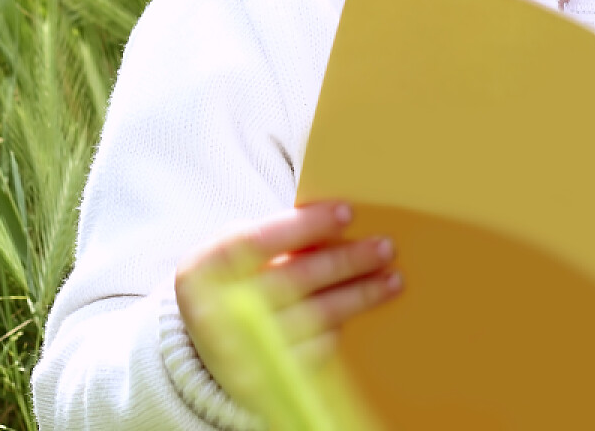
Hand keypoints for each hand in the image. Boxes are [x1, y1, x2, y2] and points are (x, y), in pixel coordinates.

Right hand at [174, 201, 401, 409]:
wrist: (205, 350)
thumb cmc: (230, 286)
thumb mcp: (234, 256)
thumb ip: (273, 239)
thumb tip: (335, 225)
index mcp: (203, 271)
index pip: (259, 240)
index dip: (305, 225)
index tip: (347, 212)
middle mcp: (217, 313)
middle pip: (294, 279)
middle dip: (346, 261)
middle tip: (384, 247)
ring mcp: (242, 351)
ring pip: (315, 316)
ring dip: (359, 296)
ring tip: (391, 279)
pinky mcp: (268, 381)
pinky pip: (317, 348)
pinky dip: (341, 326)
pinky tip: (359, 308)